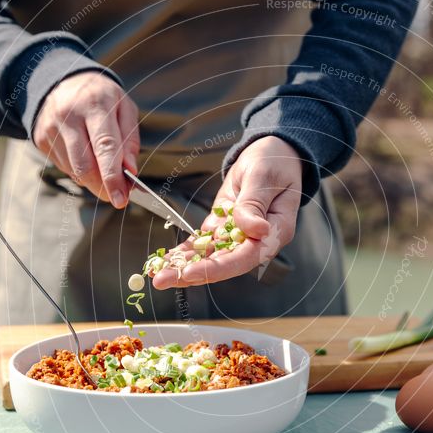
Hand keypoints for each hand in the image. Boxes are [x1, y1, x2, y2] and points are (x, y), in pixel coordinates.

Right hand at [32, 72, 138, 208]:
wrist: (61, 80)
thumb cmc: (101, 97)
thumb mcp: (124, 108)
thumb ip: (130, 140)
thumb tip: (130, 171)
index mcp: (94, 104)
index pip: (105, 147)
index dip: (113, 177)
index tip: (121, 199)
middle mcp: (68, 115)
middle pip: (85, 166)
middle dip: (103, 187)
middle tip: (117, 196)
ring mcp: (50, 128)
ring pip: (74, 171)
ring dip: (93, 181)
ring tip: (104, 170)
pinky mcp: (40, 139)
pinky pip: (65, 167)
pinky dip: (80, 171)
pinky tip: (85, 156)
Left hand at [152, 136, 302, 288]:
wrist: (272, 152)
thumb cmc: (275, 162)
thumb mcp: (264, 177)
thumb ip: (254, 204)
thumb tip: (255, 231)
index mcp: (275, 231)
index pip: (245, 257)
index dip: (217, 268)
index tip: (191, 272)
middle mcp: (257, 241)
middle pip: (224, 264)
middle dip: (192, 274)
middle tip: (162, 280)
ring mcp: (238, 236)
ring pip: (210, 258)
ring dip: (183, 267)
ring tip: (157, 275)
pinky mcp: (223, 227)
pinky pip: (203, 244)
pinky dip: (184, 253)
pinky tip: (164, 261)